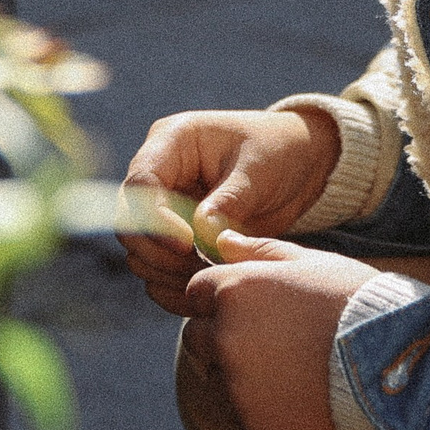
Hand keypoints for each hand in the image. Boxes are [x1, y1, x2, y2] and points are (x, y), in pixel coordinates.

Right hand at [119, 108, 340, 315]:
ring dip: (168, 273)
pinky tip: (205, 288)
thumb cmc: (278, 150)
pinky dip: (176, 283)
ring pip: (140, 251)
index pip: (140, 186)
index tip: (187, 246)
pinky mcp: (177, 235)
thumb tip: (200, 235)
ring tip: (210, 276)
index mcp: (171, 141)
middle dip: (159, 253)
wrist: (298, 162)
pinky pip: (160, 266)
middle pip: (130, 223)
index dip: (154, 221)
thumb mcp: (259, 169)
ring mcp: (165, 206)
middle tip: (200, 267)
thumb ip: (229, 201)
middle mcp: (159, 174)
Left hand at [185, 232, 378, 429]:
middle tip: (274, 339)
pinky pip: (246, 410)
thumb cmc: (353, 300)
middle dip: (223, 335)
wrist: (394, 361)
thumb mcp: (309, 262)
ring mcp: (238, 384)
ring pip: (221, 376)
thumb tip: (222, 240)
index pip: (195, 294)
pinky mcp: (254, 421)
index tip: (250, 305)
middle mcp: (226, 337)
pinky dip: (265, 404)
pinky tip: (304, 392)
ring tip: (295, 366)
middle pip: (198, 337)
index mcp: (233, 290)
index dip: (218, 298)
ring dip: (243, 372)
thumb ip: (259, 251)